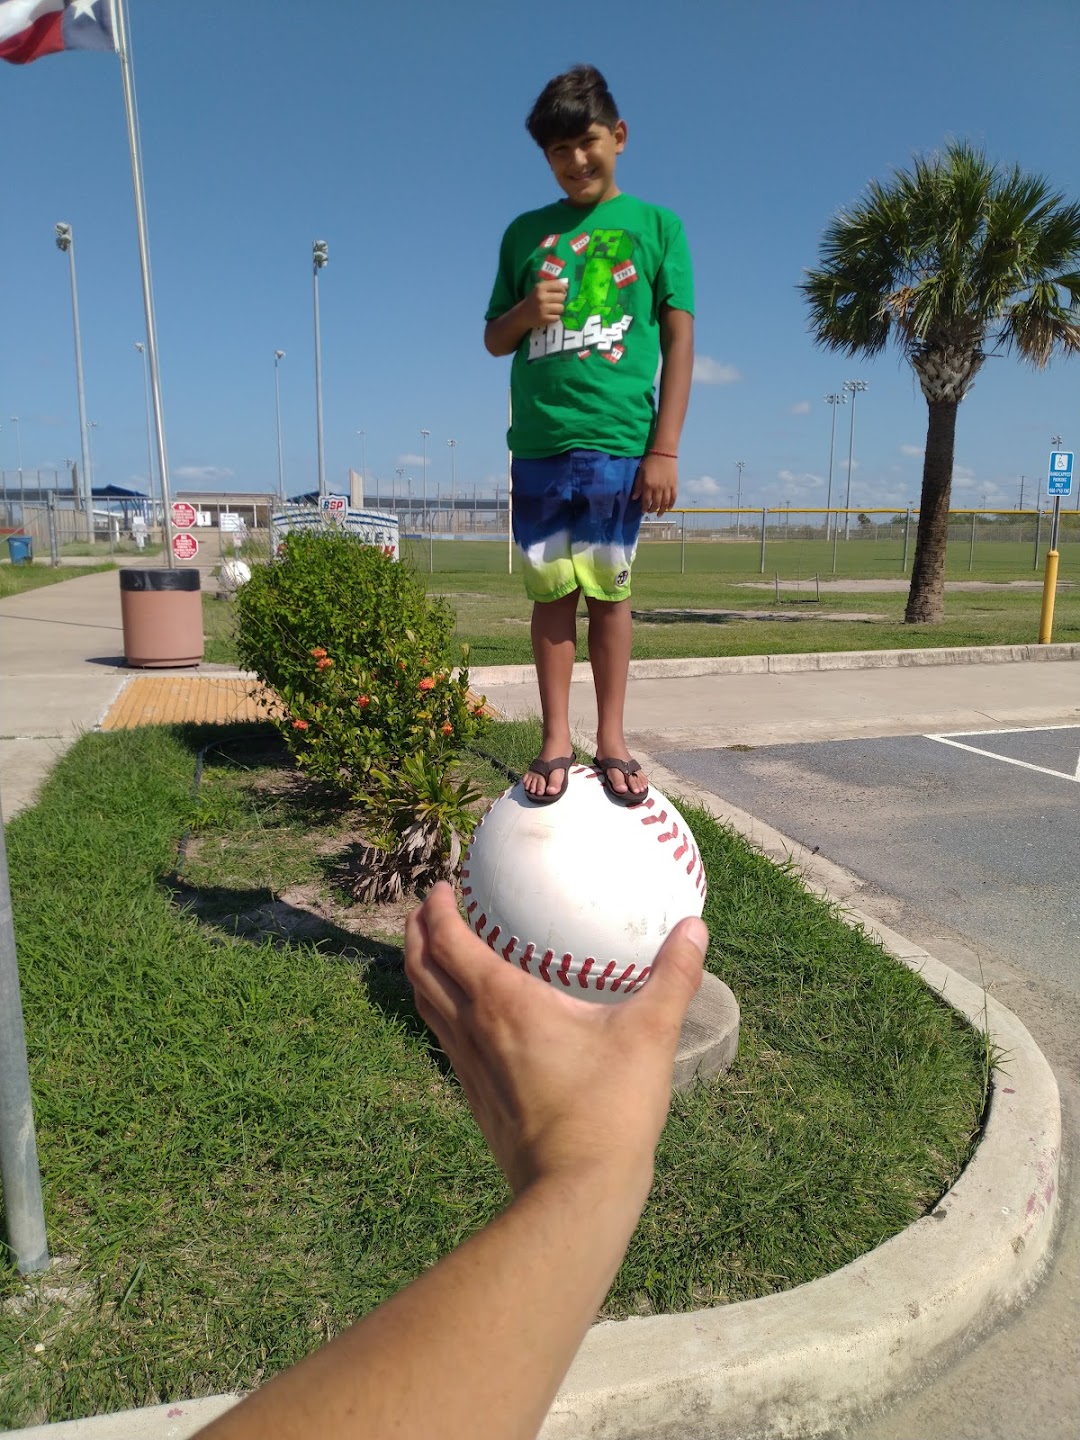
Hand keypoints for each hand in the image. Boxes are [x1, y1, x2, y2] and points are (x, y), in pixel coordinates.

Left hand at [405, 884, 706, 1195]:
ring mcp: (468, 1066)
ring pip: (426, 1004)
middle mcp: (473, 1029)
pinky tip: (466, 1013)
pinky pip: (443, 1037)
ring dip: (420, 969)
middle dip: (417, 932)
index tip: (443, 885)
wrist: (575, 1193)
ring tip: (432, 948)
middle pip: (422, 969)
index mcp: (504, 1004)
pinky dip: (439, 1008)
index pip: (449, 943)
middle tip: (429, 907)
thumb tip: (697, 927)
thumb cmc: (610, 1110)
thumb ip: (673, 977)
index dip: (438, 910)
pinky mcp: (474, 1096)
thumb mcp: (649, 1036)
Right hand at [522, 278, 568, 328]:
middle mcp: (541, 297)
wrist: (522, 315)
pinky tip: (549, 316)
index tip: (562, 292)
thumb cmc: (533, 300)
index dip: (563, 289)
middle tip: (554, 302)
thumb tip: (566, 286)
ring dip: (558, 309)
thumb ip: (551, 285)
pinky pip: (557, 317)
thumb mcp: (539, 289)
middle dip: (560, 300)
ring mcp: (543, 309)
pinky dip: (555, 317)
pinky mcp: (544, 319)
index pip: (559, 286)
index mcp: (540, 287)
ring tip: (552, 309)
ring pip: (561, 308)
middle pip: (562, 297)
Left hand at [631, 453, 677, 515]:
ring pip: (665, 503)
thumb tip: (634, 498)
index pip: (646, 501)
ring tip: (659, 514)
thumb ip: (638, 486)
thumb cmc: (650, 462)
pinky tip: (669, 508)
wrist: (664, 453)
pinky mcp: (674, 484)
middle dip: (652, 510)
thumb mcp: (641, 473)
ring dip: (662, 510)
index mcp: (648, 485)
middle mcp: (658, 488)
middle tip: (650, 512)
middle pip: (656, 504)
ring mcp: (667, 487)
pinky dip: (671, 504)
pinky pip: (673, 497)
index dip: (644, 508)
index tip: (643, 511)